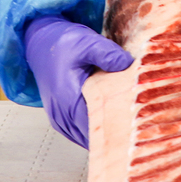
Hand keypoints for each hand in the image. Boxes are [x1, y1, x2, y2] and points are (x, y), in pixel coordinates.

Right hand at [24, 15, 133, 147]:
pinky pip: (80, 134)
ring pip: (87, 138)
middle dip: (115, 132)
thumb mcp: (87, 42)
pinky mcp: (61, 120)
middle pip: (93, 136)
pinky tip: (110, 124)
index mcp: (68, 98)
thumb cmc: (62, 44)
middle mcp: (62, 114)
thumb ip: (107, 54)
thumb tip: (127, 64)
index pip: (96, 125)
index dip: (118, 126)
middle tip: (139, 126)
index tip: (137, 123)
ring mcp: (60, 120)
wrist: (41, 44)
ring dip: (105, 134)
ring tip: (128, 126)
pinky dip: (94, 131)